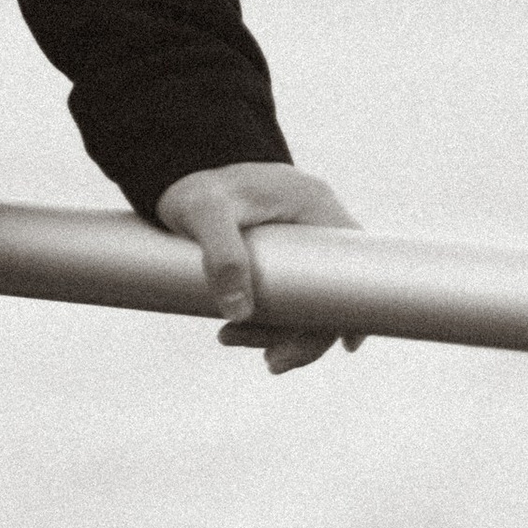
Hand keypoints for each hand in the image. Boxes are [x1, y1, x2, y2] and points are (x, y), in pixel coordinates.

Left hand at [156, 162, 363, 371]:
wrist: (174, 167)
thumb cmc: (193, 183)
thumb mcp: (203, 211)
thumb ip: (221, 254)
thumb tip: (240, 313)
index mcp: (313, 204)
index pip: (350, 266)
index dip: (353, 309)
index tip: (345, 344)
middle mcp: (313, 222)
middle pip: (328, 291)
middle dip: (300, 334)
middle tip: (268, 360)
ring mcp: (297, 238)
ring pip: (304, 297)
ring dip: (276, 329)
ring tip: (228, 338)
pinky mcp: (278, 251)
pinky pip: (287, 292)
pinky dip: (269, 316)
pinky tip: (241, 330)